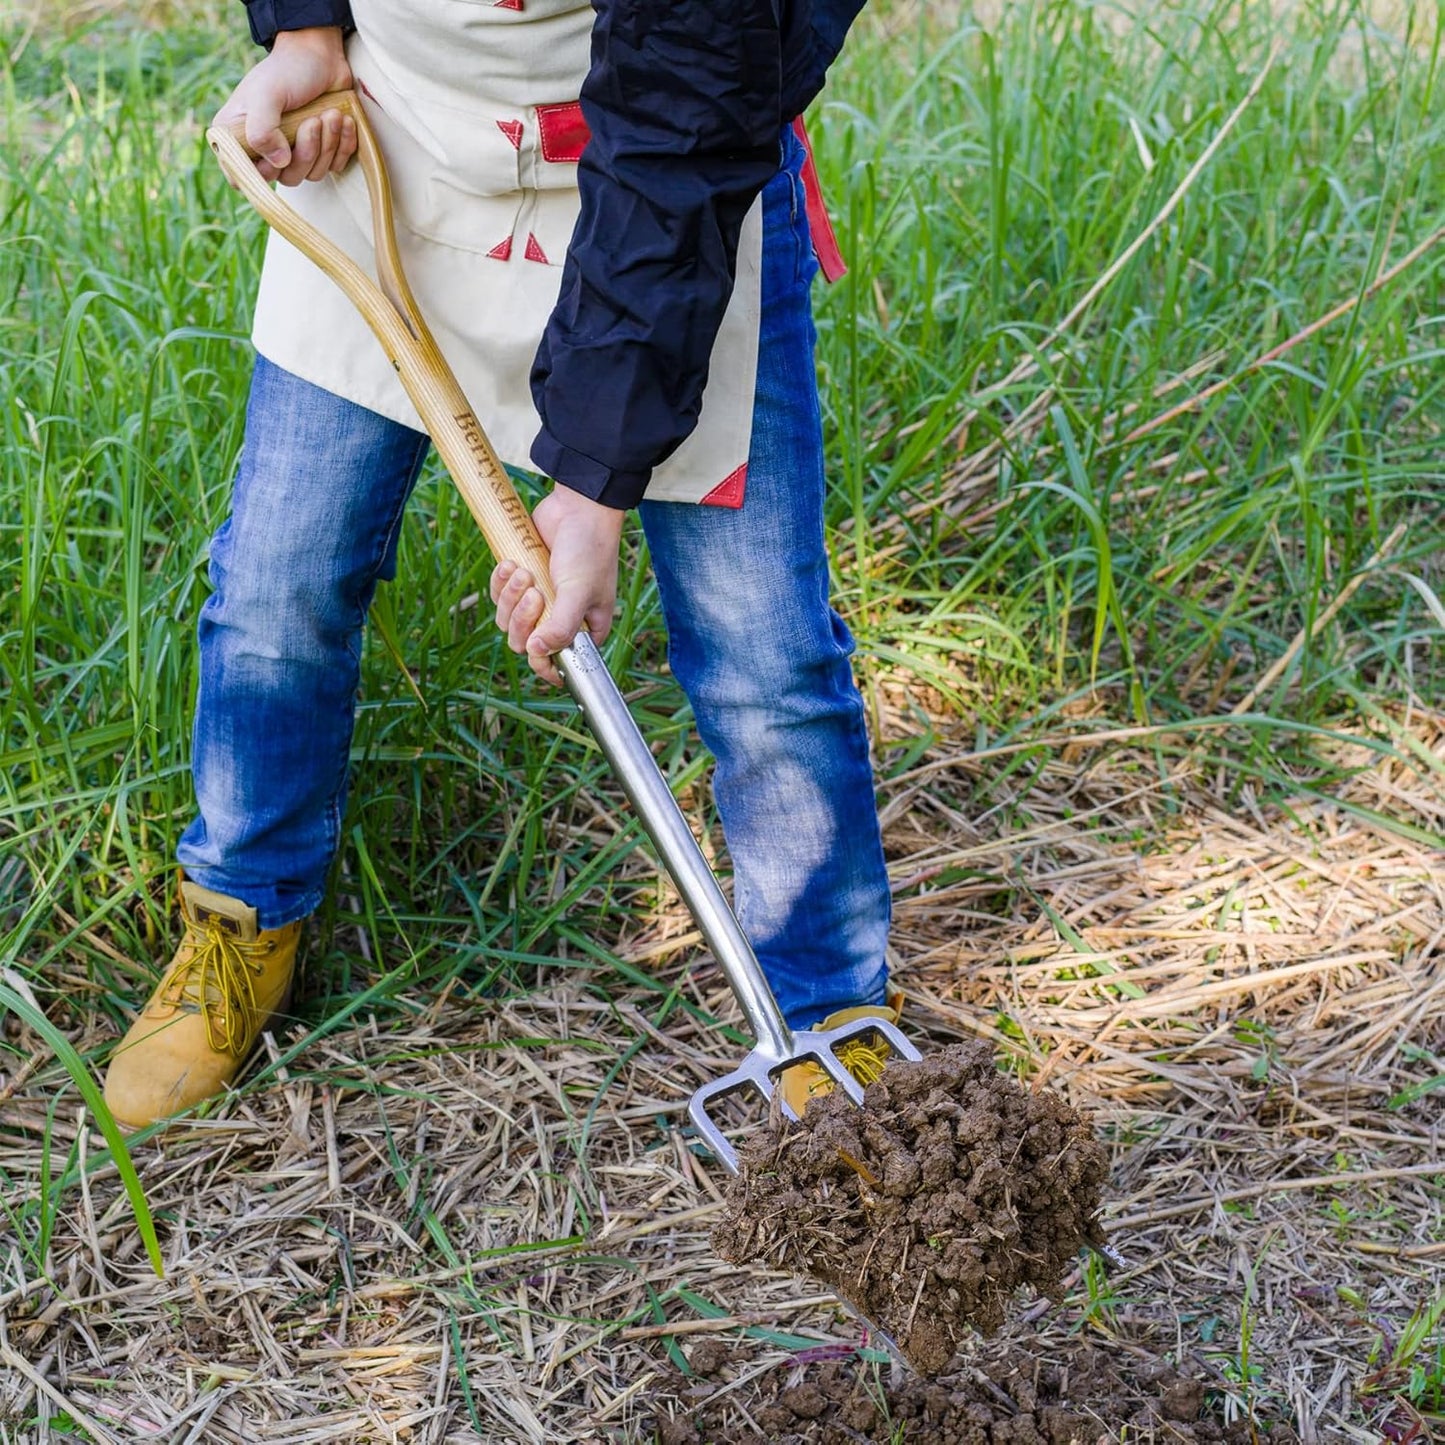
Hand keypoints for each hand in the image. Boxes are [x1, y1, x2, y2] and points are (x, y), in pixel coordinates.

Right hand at [213, 28, 355, 186]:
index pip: (242, 177)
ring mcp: (293, 152)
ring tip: (331, 115)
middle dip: (306, 151)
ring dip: (327, 145)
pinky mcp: (320, 152)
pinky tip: (343, 121)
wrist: (320, 56)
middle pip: (286, 178)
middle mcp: (265, 148)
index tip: (280, 153)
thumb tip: (279, 163)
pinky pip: (333, 167)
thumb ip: (261, 131)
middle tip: (314, 121)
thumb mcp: (266, 94)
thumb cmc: (287, 70)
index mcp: (239, 136)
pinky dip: (342, 145)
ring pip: (312, 174)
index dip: (262, 174)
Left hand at [490, 487, 624, 686]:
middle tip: (534, 593)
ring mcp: (540, 603)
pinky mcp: (521, 583)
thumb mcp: (579, 592)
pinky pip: (499, 596)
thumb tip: (537, 652)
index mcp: (584, 630)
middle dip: (523, 620)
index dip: (544, 663)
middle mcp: (561, 620)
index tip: (535, 648)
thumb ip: (561, 626)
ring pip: (508, 621)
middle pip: (526, 643)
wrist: (577, 508)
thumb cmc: (588, 550)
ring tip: (523, 572)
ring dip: (510, 598)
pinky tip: (511, 563)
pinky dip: (501, 582)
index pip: (560, 665)